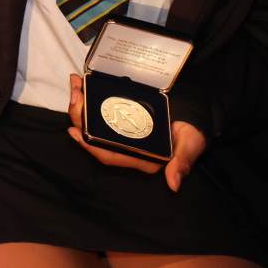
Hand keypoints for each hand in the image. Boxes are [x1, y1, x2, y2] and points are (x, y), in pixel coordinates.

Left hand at [66, 73, 207, 191]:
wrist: (193, 115)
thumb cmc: (192, 133)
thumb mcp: (191, 145)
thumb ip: (182, 162)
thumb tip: (173, 184)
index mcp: (139, 157)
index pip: (109, 155)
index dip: (90, 146)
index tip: (74, 132)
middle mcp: (126, 145)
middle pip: (95, 135)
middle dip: (79, 116)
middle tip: (75, 96)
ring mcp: (122, 129)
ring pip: (93, 120)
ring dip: (80, 104)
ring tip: (75, 86)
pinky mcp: (121, 115)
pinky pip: (99, 108)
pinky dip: (88, 95)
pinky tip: (81, 83)